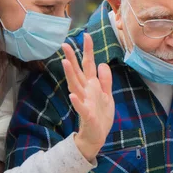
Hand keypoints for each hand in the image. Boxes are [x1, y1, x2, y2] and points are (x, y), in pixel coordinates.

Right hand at [62, 34, 114, 161]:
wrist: (97, 136)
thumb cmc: (101, 116)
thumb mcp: (107, 95)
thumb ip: (105, 80)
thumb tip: (102, 63)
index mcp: (92, 86)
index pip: (88, 65)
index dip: (88, 51)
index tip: (86, 35)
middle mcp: (86, 92)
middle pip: (78, 72)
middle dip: (72, 59)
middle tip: (65, 45)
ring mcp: (85, 103)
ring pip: (76, 87)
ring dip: (70, 75)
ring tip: (65, 63)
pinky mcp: (87, 115)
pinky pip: (81, 107)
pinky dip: (77, 102)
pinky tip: (72, 95)